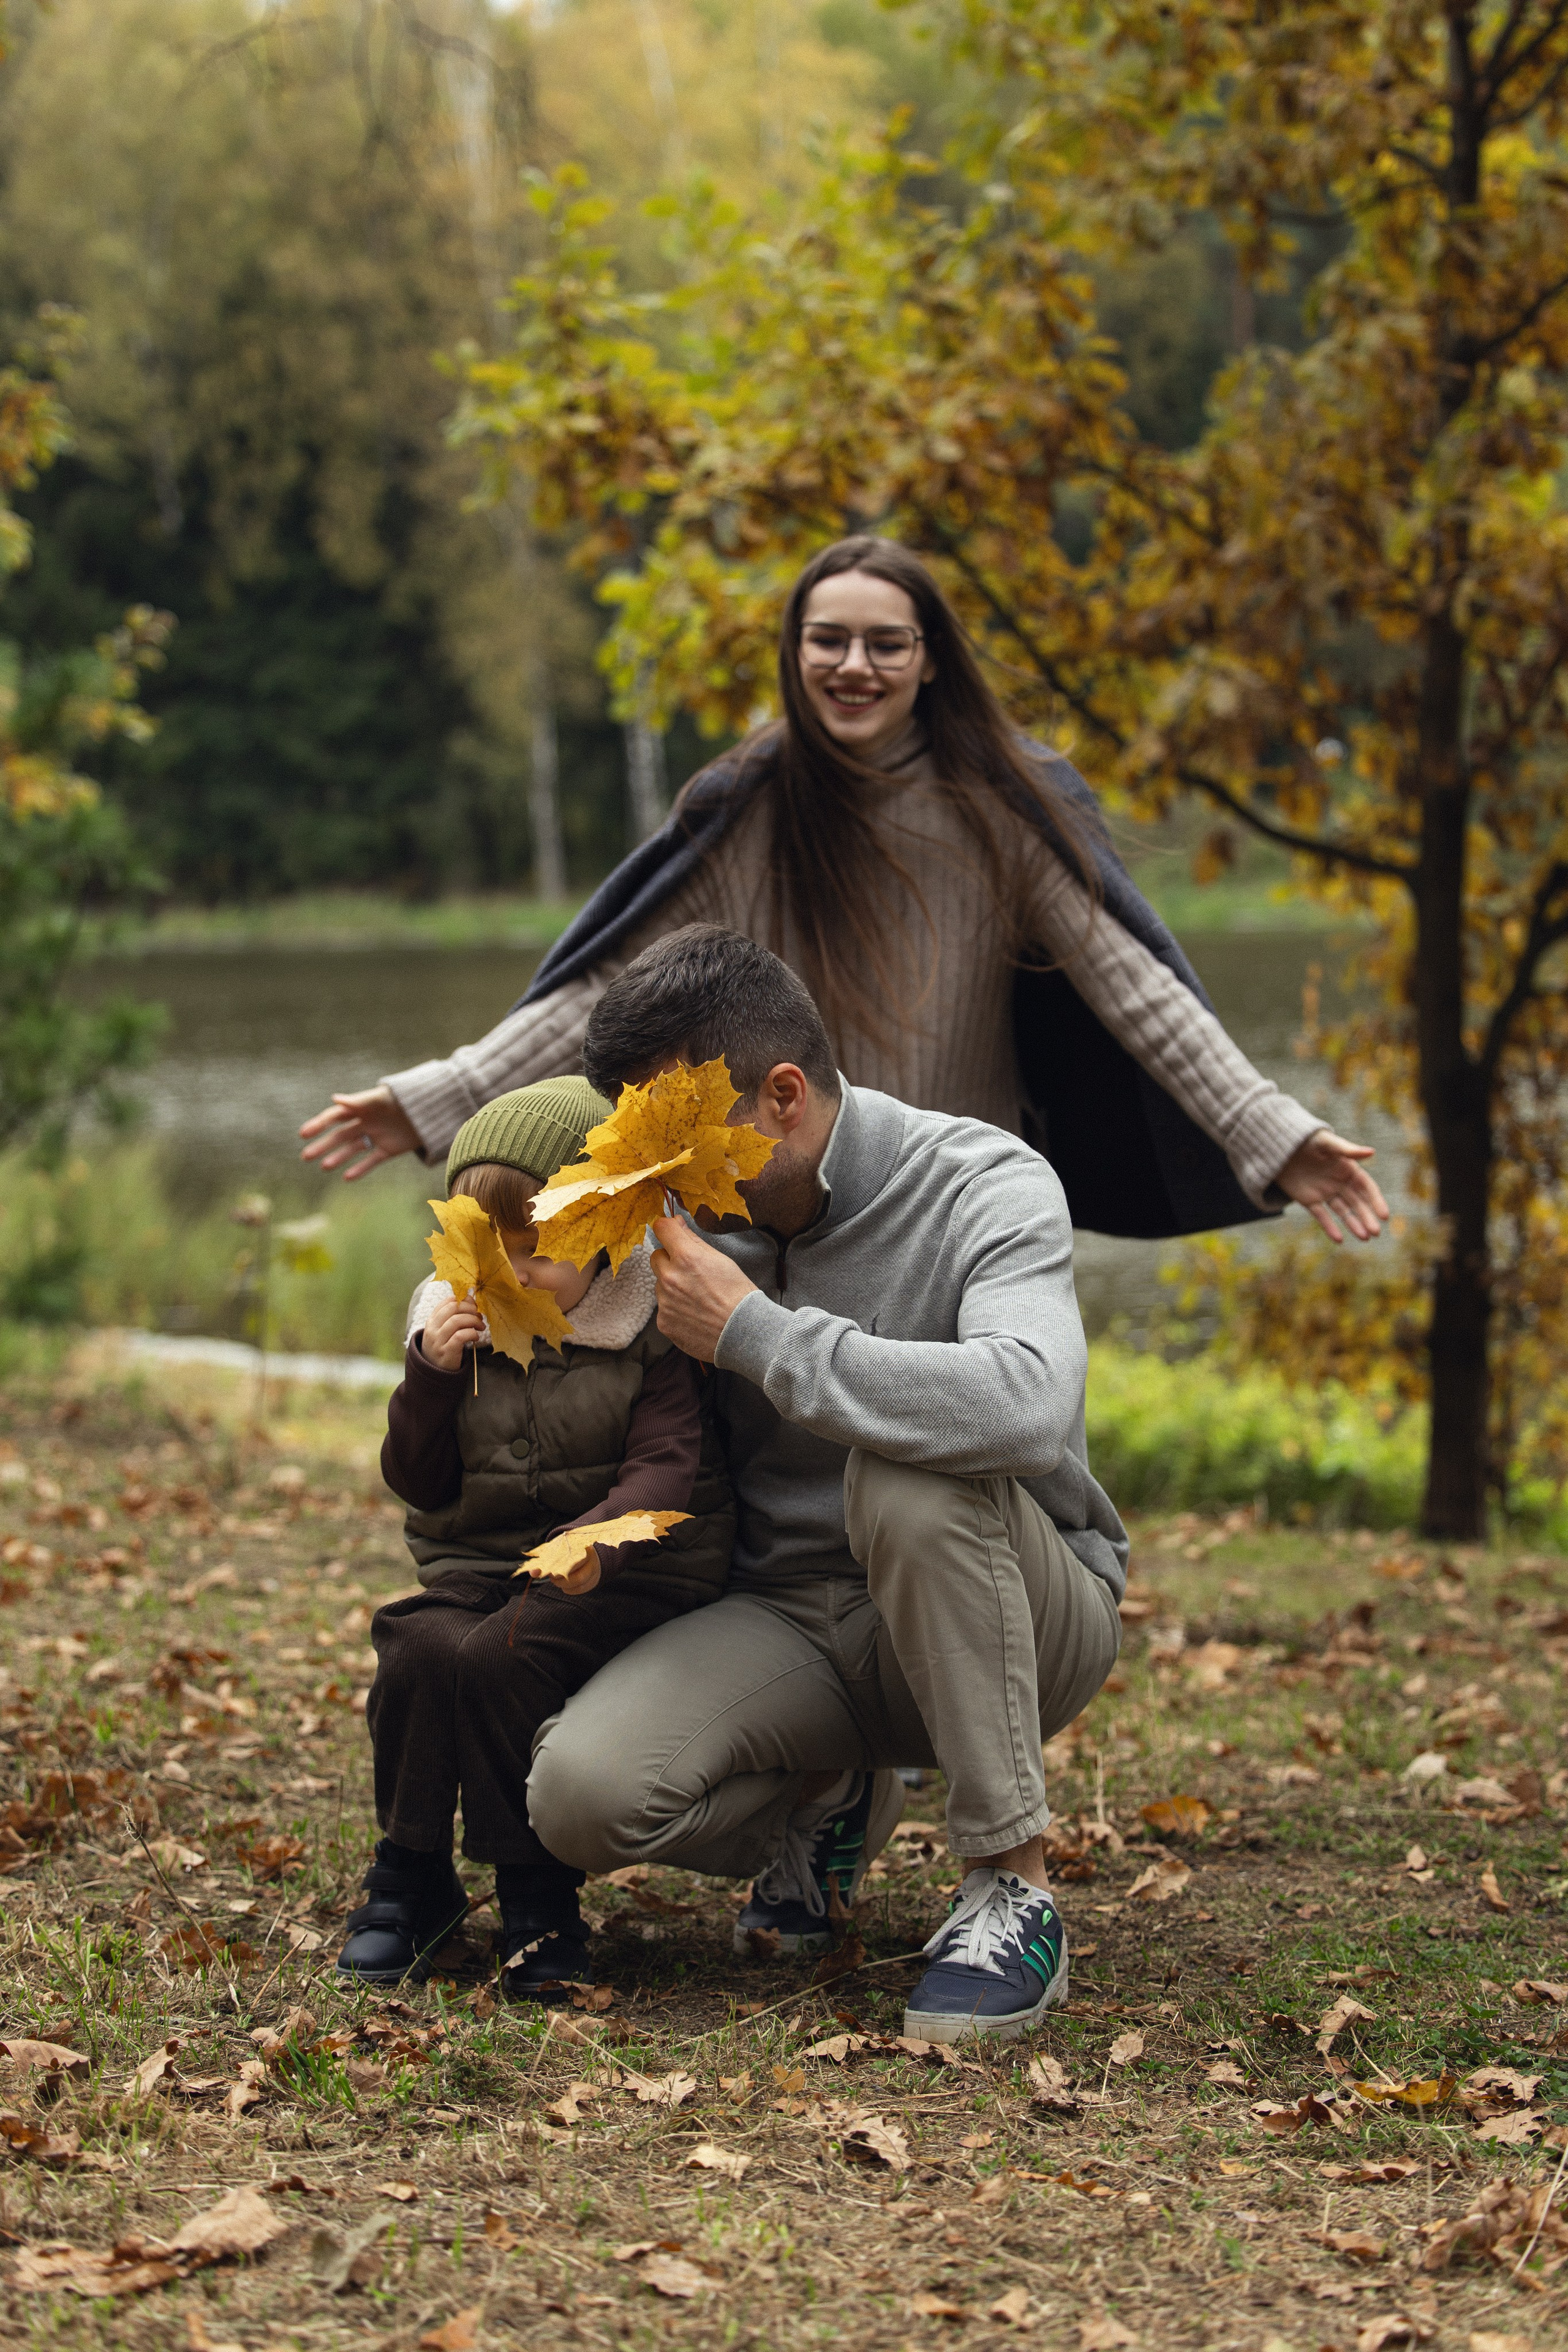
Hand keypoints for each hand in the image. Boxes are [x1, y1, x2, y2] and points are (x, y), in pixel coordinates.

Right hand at [298, 1084, 420, 1180]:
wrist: (429, 1109)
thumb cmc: (402, 1098)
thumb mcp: (380, 1099)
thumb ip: (358, 1100)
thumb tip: (334, 1098)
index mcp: (361, 1108)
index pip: (334, 1117)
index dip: (318, 1124)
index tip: (303, 1134)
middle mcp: (366, 1123)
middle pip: (340, 1135)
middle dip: (323, 1145)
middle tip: (305, 1156)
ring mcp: (376, 1137)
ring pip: (353, 1149)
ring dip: (338, 1157)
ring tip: (324, 1166)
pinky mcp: (389, 1149)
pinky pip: (372, 1160)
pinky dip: (360, 1169)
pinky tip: (346, 1177)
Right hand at [420, 1288, 486, 1372]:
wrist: (435, 1373)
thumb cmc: (443, 1348)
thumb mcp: (444, 1331)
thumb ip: (454, 1316)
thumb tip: (470, 1298)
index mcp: (431, 1321)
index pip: (447, 1302)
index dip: (463, 1300)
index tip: (473, 1305)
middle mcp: (432, 1329)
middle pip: (453, 1308)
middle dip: (470, 1309)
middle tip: (479, 1315)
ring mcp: (438, 1341)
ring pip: (456, 1321)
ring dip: (473, 1320)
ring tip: (480, 1326)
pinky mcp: (446, 1352)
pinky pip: (460, 1336)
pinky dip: (471, 1333)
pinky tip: (476, 1337)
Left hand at [528, 1546, 601, 1595]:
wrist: (584, 1552)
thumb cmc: (566, 1550)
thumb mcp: (555, 1550)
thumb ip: (543, 1560)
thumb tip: (533, 1572)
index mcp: (580, 1545)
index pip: (571, 1557)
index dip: (558, 1566)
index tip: (549, 1571)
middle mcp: (591, 1557)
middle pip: (577, 1571)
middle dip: (560, 1578)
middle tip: (552, 1577)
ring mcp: (594, 1569)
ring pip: (580, 1581)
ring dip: (564, 1584)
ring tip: (556, 1580)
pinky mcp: (593, 1580)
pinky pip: (581, 1588)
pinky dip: (569, 1589)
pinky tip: (564, 1584)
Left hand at [649, 1215, 757, 1359]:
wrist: (744, 1333)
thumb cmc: (738, 1295)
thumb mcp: (721, 1260)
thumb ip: (693, 1240)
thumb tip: (676, 1223)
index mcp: (686, 1257)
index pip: (662, 1229)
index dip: (667, 1228)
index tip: (671, 1233)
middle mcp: (670, 1278)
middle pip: (656, 1257)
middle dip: (670, 1260)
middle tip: (691, 1272)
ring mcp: (665, 1302)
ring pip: (660, 1284)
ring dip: (672, 1287)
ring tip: (697, 1298)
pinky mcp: (663, 1322)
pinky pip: (663, 1308)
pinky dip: (675, 1309)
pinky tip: (694, 1314)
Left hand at [1276, 1128, 1388, 1242]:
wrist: (1281, 1145)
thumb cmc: (1308, 1139)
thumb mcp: (1327, 1142)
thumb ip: (1347, 1149)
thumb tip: (1372, 1152)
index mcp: (1348, 1169)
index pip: (1366, 1187)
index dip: (1376, 1201)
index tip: (1384, 1215)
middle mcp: (1339, 1183)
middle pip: (1357, 1203)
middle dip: (1367, 1218)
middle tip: (1376, 1233)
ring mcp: (1325, 1193)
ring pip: (1342, 1212)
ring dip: (1353, 1225)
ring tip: (1364, 1238)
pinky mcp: (1309, 1200)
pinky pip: (1321, 1216)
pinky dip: (1329, 1228)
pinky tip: (1339, 1240)